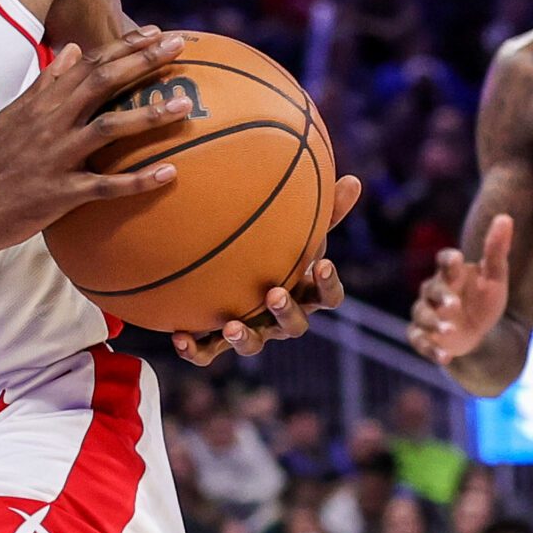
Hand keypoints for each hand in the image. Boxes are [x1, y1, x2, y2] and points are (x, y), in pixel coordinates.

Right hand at [0, 27, 193, 259]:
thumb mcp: (12, 115)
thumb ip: (44, 84)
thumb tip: (70, 50)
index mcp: (42, 104)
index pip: (88, 65)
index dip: (123, 47)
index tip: (155, 33)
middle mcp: (50, 124)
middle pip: (102, 84)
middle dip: (143, 62)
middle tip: (179, 47)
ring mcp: (56, 157)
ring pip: (108, 129)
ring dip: (148, 115)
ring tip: (185, 105)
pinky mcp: (61, 193)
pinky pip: (105, 186)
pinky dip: (138, 181)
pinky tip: (170, 174)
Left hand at [172, 177, 361, 365]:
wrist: (226, 267)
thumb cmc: (272, 247)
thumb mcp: (296, 228)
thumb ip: (321, 211)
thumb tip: (353, 180)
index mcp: (303, 292)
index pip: (327, 296)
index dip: (328, 284)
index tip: (323, 264)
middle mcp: (279, 318)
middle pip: (294, 325)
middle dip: (286, 312)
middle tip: (275, 293)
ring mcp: (251, 331)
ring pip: (254, 344)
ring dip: (245, 338)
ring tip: (232, 326)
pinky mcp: (217, 340)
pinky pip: (209, 352)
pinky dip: (196, 350)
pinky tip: (180, 338)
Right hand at [408, 213, 513, 365]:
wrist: (478, 334)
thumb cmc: (484, 300)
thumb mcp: (495, 277)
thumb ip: (497, 248)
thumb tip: (505, 217)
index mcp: (451, 273)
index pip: (445, 260)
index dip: (449, 261)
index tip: (456, 261)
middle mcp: (434, 291)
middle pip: (430, 290)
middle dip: (439, 297)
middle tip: (453, 306)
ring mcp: (427, 314)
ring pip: (422, 316)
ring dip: (434, 324)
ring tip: (450, 332)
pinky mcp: (423, 336)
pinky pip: (419, 341)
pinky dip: (430, 350)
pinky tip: (445, 357)